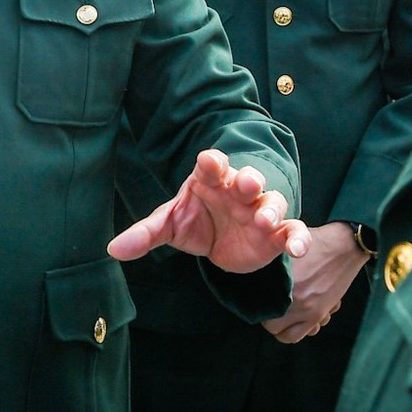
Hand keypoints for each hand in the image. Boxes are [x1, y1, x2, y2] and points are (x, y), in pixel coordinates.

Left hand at [108, 149, 310, 272]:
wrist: (221, 241)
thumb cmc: (195, 220)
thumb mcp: (170, 224)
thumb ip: (144, 234)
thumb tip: (113, 250)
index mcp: (211, 179)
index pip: (212, 164)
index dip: (212, 161)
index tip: (209, 162)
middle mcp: (238, 190)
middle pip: (248, 177)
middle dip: (249, 178)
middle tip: (247, 183)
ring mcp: (259, 210)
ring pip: (272, 201)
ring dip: (271, 208)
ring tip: (264, 220)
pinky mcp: (276, 234)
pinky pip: (293, 231)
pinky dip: (299, 238)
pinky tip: (297, 249)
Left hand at [262, 222, 366, 342]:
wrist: (342, 247)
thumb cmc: (313, 244)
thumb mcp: (284, 244)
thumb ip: (269, 263)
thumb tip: (254, 275)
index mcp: (279, 281)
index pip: (258, 306)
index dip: (255, 305)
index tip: (258, 300)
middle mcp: (291, 298)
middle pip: (269, 324)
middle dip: (267, 319)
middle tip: (269, 308)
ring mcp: (307, 309)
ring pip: (285, 335)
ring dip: (282, 329)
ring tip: (282, 317)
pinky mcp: (320, 313)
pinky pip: (306, 333)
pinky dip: (299, 330)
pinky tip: (299, 316)